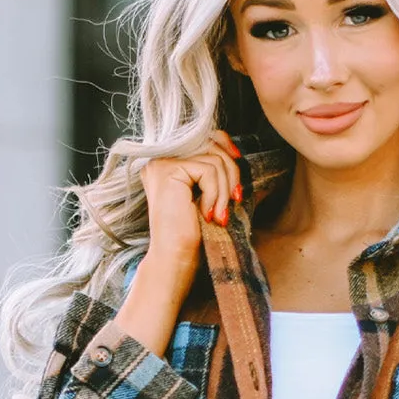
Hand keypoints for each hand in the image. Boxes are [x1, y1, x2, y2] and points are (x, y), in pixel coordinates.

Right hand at [116, 129, 241, 354]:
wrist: (176, 261)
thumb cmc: (192, 235)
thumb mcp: (208, 196)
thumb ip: (214, 172)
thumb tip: (236, 152)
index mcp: (168, 164)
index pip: (203, 137)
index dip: (226, 147)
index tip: (238, 167)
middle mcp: (161, 159)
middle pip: (212, 145)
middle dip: (231, 173)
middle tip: (235, 201)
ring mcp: (162, 163)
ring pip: (214, 159)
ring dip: (225, 190)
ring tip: (219, 215)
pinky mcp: (168, 171)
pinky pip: (208, 171)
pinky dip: (217, 194)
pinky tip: (209, 214)